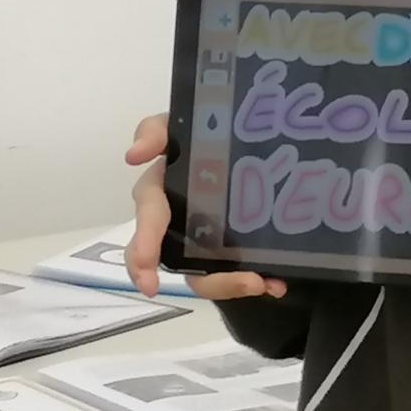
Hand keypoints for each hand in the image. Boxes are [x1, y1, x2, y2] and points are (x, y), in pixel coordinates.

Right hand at [124, 113, 286, 302]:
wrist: (241, 140)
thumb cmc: (197, 135)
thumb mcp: (176, 125)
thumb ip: (155, 131)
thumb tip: (134, 154)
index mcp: (162, 192)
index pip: (150, 220)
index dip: (144, 248)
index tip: (149, 281)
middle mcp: (176, 222)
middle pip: (174, 260)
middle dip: (207, 280)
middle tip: (235, 285)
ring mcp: (200, 238)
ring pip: (203, 274)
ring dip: (230, 283)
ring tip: (262, 282)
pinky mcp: (225, 246)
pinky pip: (231, 271)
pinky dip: (254, 278)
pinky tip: (277, 282)